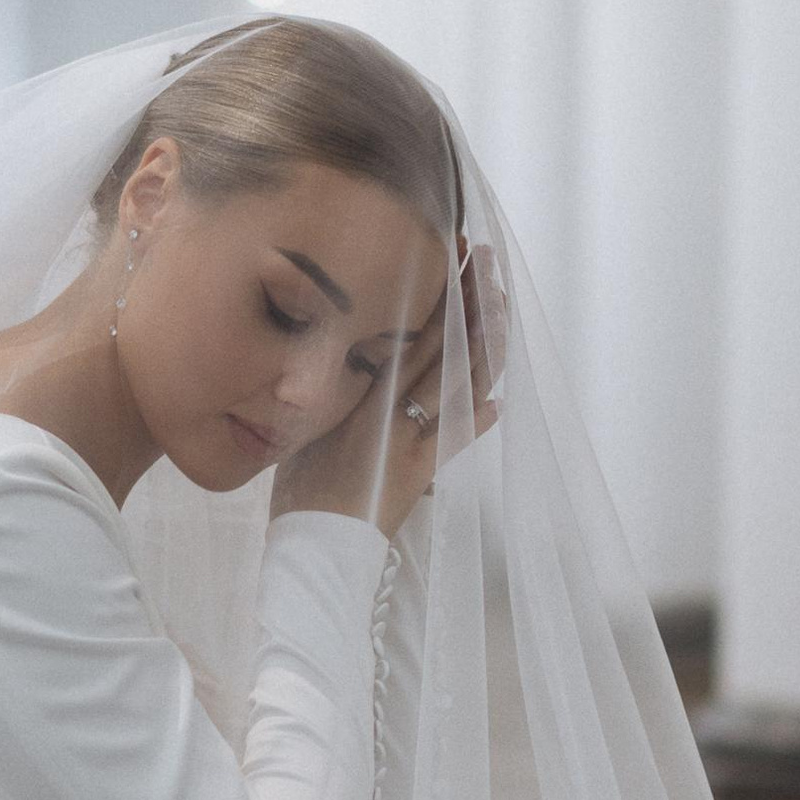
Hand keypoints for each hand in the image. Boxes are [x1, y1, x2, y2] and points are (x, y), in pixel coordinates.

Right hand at [272, 239, 504, 540]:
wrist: (315, 544)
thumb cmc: (300, 489)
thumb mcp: (306, 426)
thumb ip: (330, 392)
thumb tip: (343, 353)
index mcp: (365, 394)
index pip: (412, 331)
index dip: (439, 294)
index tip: (455, 254)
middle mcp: (395, 411)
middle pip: (444, 349)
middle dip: (469, 304)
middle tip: (487, 262)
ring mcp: (414, 442)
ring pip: (459, 386)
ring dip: (484, 347)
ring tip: (500, 309)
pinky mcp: (422, 472)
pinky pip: (455, 439)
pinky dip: (477, 420)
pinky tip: (498, 404)